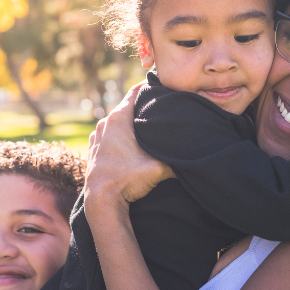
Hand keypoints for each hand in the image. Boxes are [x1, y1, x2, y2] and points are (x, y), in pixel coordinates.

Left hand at [84, 83, 174, 217]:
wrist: (102, 201)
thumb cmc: (128, 180)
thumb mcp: (159, 167)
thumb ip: (177, 157)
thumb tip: (196, 152)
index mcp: (119, 119)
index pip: (136, 91)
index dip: (149, 87)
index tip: (161, 87)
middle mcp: (105, 123)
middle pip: (127, 106)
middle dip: (143, 107)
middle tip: (160, 109)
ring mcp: (97, 136)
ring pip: (117, 121)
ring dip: (130, 122)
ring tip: (147, 127)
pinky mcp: (93, 148)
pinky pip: (109, 134)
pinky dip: (120, 135)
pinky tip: (131, 143)